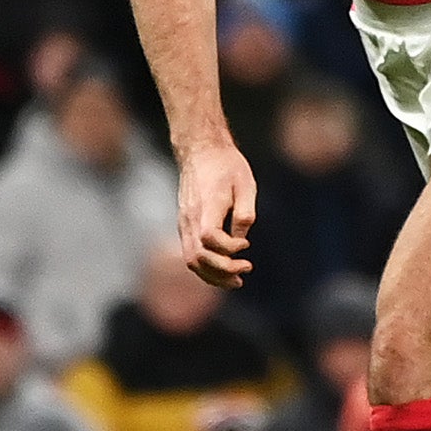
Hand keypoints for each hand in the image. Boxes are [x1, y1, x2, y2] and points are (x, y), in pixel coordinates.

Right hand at [175, 139, 256, 288]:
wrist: (200, 150)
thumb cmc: (227, 166)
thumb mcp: (246, 184)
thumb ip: (245, 214)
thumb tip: (241, 241)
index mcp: (207, 205)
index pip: (209, 237)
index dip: (228, 249)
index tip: (247, 246)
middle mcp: (190, 217)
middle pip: (197, 256)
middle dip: (222, 271)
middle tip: (246, 270)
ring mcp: (184, 222)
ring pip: (191, 260)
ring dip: (213, 276)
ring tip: (236, 281)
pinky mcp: (184, 224)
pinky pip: (190, 254)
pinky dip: (205, 268)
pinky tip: (223, 272)